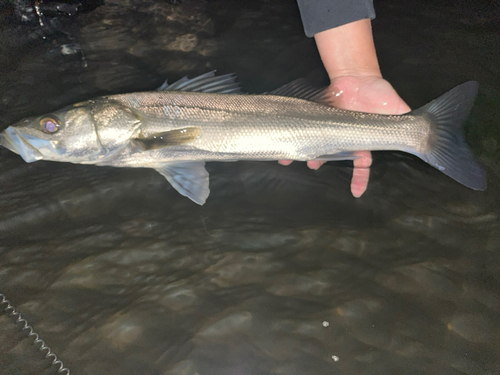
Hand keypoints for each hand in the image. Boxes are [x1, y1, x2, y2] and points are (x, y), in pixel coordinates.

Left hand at [279, 75, 410, 196]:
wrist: (358, 76)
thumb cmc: (379, 93)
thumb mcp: (397, 107)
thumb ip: (406, 121)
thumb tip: (424, 133)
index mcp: (363, 141)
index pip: (362, 166)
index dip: (360, 179)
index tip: (356, 192)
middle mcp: (345, 139)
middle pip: (333, 158)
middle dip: (322, 163)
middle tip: (313, 167)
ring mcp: (330, 130)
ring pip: (316, 147)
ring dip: (304, 152)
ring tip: (292, 156)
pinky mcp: (318, 119)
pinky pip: (305, 131)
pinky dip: (295, 137)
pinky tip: (286, 141)